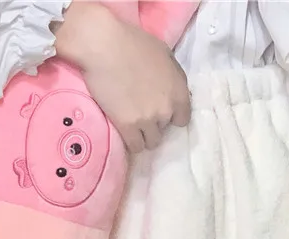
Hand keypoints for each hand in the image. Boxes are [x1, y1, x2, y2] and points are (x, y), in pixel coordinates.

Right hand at [53, 2, 190, 152]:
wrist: (105, 47)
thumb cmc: (133, 42)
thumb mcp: (164, 54)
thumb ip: (173, 75)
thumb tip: (172, 89)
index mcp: (179, 91)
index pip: (183, 119)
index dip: (172, 116)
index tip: (160, 110)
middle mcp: (167, 109)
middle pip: (164, 129)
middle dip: (155, 123)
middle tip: (141, 111)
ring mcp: (148, 120)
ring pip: (151, 142)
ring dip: (144, 136)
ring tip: (132, 124)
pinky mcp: (128, 127)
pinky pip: (136, 147)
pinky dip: (132, 143)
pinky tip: (125, 133)